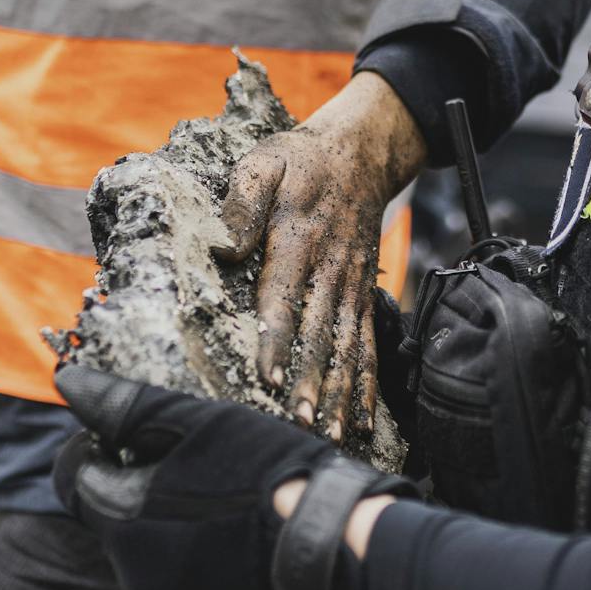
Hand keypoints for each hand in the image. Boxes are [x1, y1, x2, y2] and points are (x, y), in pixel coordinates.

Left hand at [53, 365, 412, 589]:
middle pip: (116, 516)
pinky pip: (182, 575)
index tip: (139, 433)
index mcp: (122, 520)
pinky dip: (199, 550)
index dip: (102, 447)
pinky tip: (239, 531)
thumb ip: (126, 406)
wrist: (335, 542)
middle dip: (142, 485)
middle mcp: (133, 572)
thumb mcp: (196, 422)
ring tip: (227, 494)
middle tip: (198, 459)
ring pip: (151, 547)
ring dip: (172, 519)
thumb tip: (67, 383)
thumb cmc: (266, 473)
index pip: (78, 479)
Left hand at [216, 72, 425, 440]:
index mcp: (298, 240)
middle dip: (309, 381)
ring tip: (328, 434)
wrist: (359, 154)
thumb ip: (243, 201)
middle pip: (318, 334)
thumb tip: (223, 246)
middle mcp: (328, 271)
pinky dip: (364, 387)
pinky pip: (366, 347)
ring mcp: (349, 287)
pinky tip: (359, 423)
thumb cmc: (300, 162)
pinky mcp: (361, 296)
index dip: (277, 338)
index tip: (269, 376)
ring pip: (345, 348)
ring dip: (336, 393)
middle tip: (297, 424)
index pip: (283, 296)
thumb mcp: (265, 164)